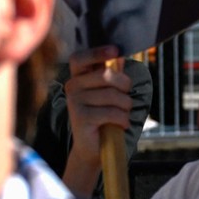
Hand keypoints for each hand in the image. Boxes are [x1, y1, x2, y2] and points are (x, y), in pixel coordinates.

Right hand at [61, 46, 133, 198]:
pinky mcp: (81, 118)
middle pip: (106, 75)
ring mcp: (75, 102)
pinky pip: (112, 112)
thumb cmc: (103, 117)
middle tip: (126, 99)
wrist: (92, 148)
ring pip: (113, 96)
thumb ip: (111, 73)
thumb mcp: (107, 93)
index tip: (115, 50)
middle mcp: (72, 87)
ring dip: (126, 107)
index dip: (97, 52)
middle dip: (125, 86)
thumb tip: (119, 55)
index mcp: (77, 78)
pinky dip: (123, 119)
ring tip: (122, 114)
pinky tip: (120, 125)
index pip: (80, 58)